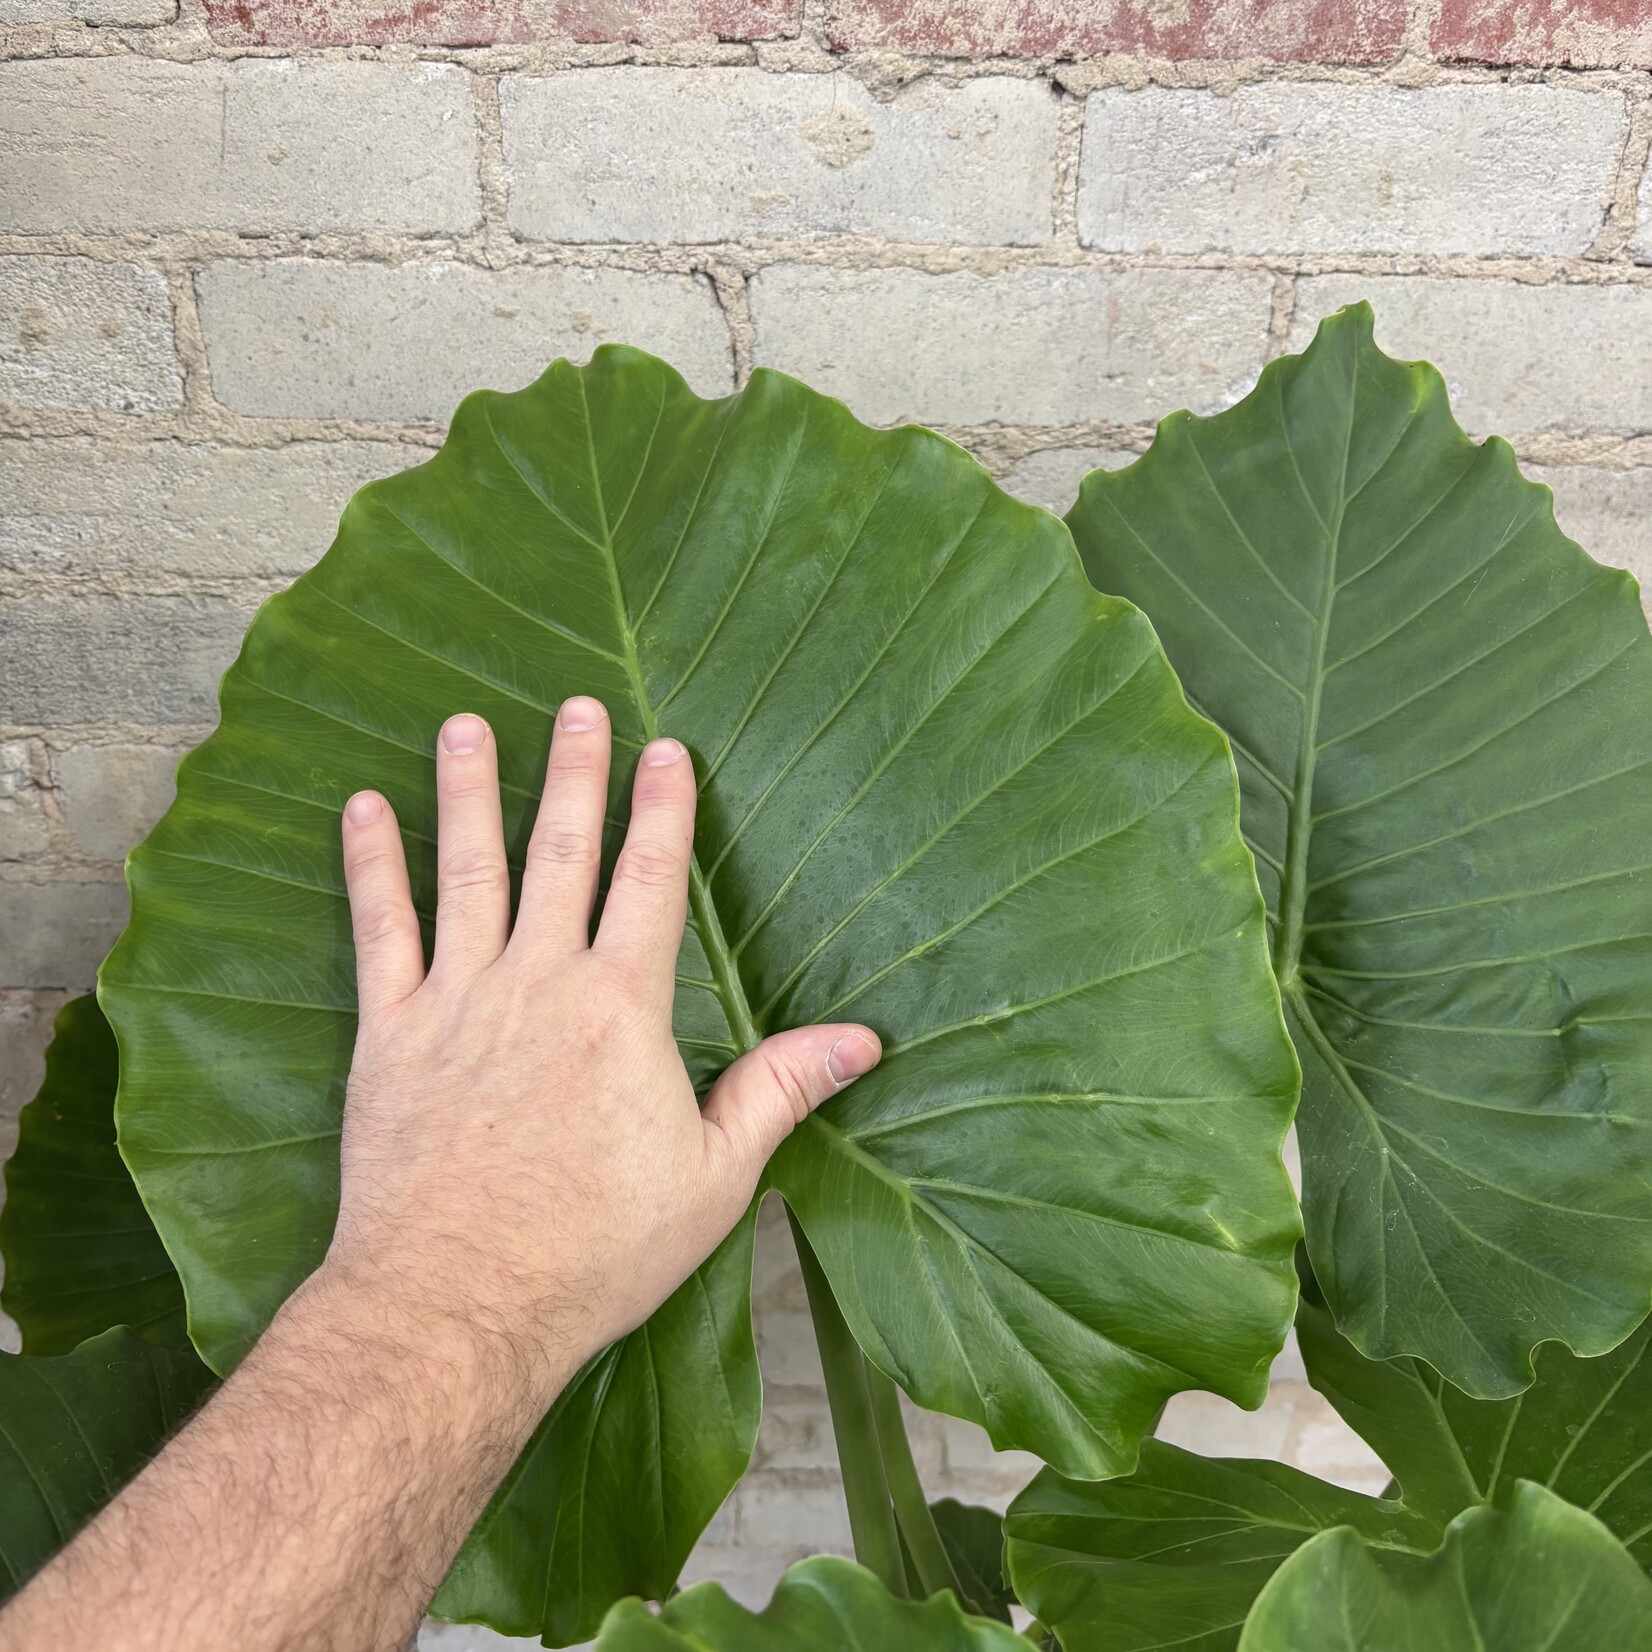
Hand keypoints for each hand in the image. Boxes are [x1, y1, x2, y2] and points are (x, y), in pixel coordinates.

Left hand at [323, 698, 881, 1400]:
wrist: (458, 1306)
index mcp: (622, 1008)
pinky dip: (369, 865)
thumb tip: (864, 1041)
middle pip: (562, 854)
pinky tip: (361, 810)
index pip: (651, 882)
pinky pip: (379, 930)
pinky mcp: (390, 1033)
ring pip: (468, 871)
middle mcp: (540, 982)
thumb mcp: (715, 1177)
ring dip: (470, 791)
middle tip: (578, 705)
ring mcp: (459, 1000)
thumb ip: (780, 1091)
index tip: (667, 749)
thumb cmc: (595, 1250)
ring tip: (467, 723)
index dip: (662, 810)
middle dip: (576, 773)